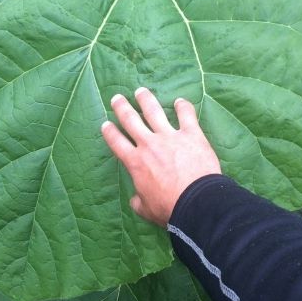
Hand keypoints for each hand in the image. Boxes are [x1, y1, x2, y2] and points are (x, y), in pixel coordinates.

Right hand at [101, 87, 221, 227]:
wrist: (196, 202)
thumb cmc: (169, 208)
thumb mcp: (146, 209)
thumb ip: (138, 201)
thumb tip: (135, 199)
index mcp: (135, 162)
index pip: (117, 143)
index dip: (109, 132)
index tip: (105, 124)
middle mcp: (149, 144)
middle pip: (131, 120)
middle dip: (122, 108)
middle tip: (117, 98)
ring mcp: (170, 136)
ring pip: (154, 112)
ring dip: (146, 100)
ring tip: (140, 91)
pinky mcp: (191, 134)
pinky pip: (186, 115)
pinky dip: (183, 106)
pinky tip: (180, 101)